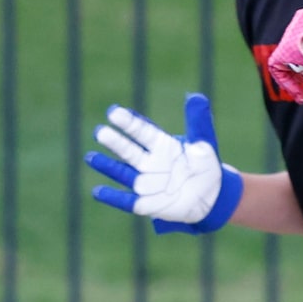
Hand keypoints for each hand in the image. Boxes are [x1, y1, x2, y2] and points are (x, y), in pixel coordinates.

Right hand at [87, 93, 244, 233]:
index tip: (113, 112)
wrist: (211, 198)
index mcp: (162, 145)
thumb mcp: (205, 143)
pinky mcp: (145, 204)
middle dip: (115, 142)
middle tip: (99, 132)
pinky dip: (112, 197)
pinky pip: (126, 201)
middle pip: (129, 151)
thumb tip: (196, 97)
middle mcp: (149, 162)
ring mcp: (146, 183)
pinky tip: (97, 191)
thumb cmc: (206, 167)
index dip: (129, 123)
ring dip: (107, 166)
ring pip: (122, 173)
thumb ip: (198, 122)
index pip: (142, 132)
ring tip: (91, 158)